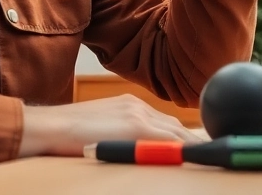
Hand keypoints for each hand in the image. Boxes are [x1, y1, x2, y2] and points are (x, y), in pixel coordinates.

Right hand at [18, 95, 202, 156]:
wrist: (49, 127)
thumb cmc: (68, 135)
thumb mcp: (101, 129)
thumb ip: (123, 134)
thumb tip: (143, 151)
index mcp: (130, 105)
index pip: (165, 123)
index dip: (183, 138)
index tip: (198, 148)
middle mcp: (137, 106)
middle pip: (176, 126)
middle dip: (193, 142)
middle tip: (213, 155)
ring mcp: (138, 114)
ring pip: (176, 132)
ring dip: (192, 146)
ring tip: (212, 157)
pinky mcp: (136, 126)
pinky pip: (169, 139)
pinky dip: (185, 148)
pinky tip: (197, 156)